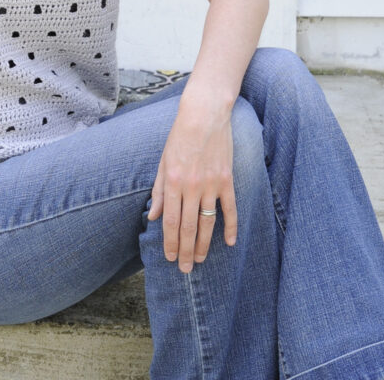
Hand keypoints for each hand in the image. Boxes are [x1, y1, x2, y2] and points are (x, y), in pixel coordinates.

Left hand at [147, 99, 236, 272]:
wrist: (204, 114)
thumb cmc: (179, 136)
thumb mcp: (163, 161)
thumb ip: (158, 190)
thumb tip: (153, 215)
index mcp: (173, 182)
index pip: (170, 221)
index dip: (169, 242)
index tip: (168, 257)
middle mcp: (191, 187)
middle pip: (187, 227)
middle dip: (184, 251)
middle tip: (183, 269)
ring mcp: (211, 184)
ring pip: (207, 223)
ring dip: (202, 245)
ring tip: (198, 261)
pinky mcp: (227, 180)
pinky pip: (230, 209)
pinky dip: (230, 228)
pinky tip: (229, 244)